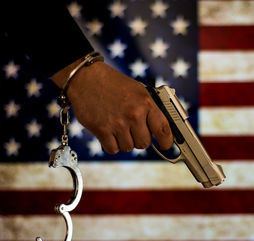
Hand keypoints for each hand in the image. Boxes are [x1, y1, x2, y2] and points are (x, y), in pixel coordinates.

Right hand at [51, 58, 173, 153]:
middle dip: (140, 139)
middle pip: (144, 143)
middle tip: (133, 130)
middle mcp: (133, 114)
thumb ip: (150, 109)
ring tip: (118, 127)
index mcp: (146, 103)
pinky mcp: (102, 130)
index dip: (167, 141)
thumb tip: (160, 129)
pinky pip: (113, 149)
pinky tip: (109, 132)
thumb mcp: (138, 90)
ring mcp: (117, 123)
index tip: (165, 145)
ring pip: (128, 147)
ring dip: (124, 141)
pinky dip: (111, 144)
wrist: (87, 78)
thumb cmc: (114, 84)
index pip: (163, 129)